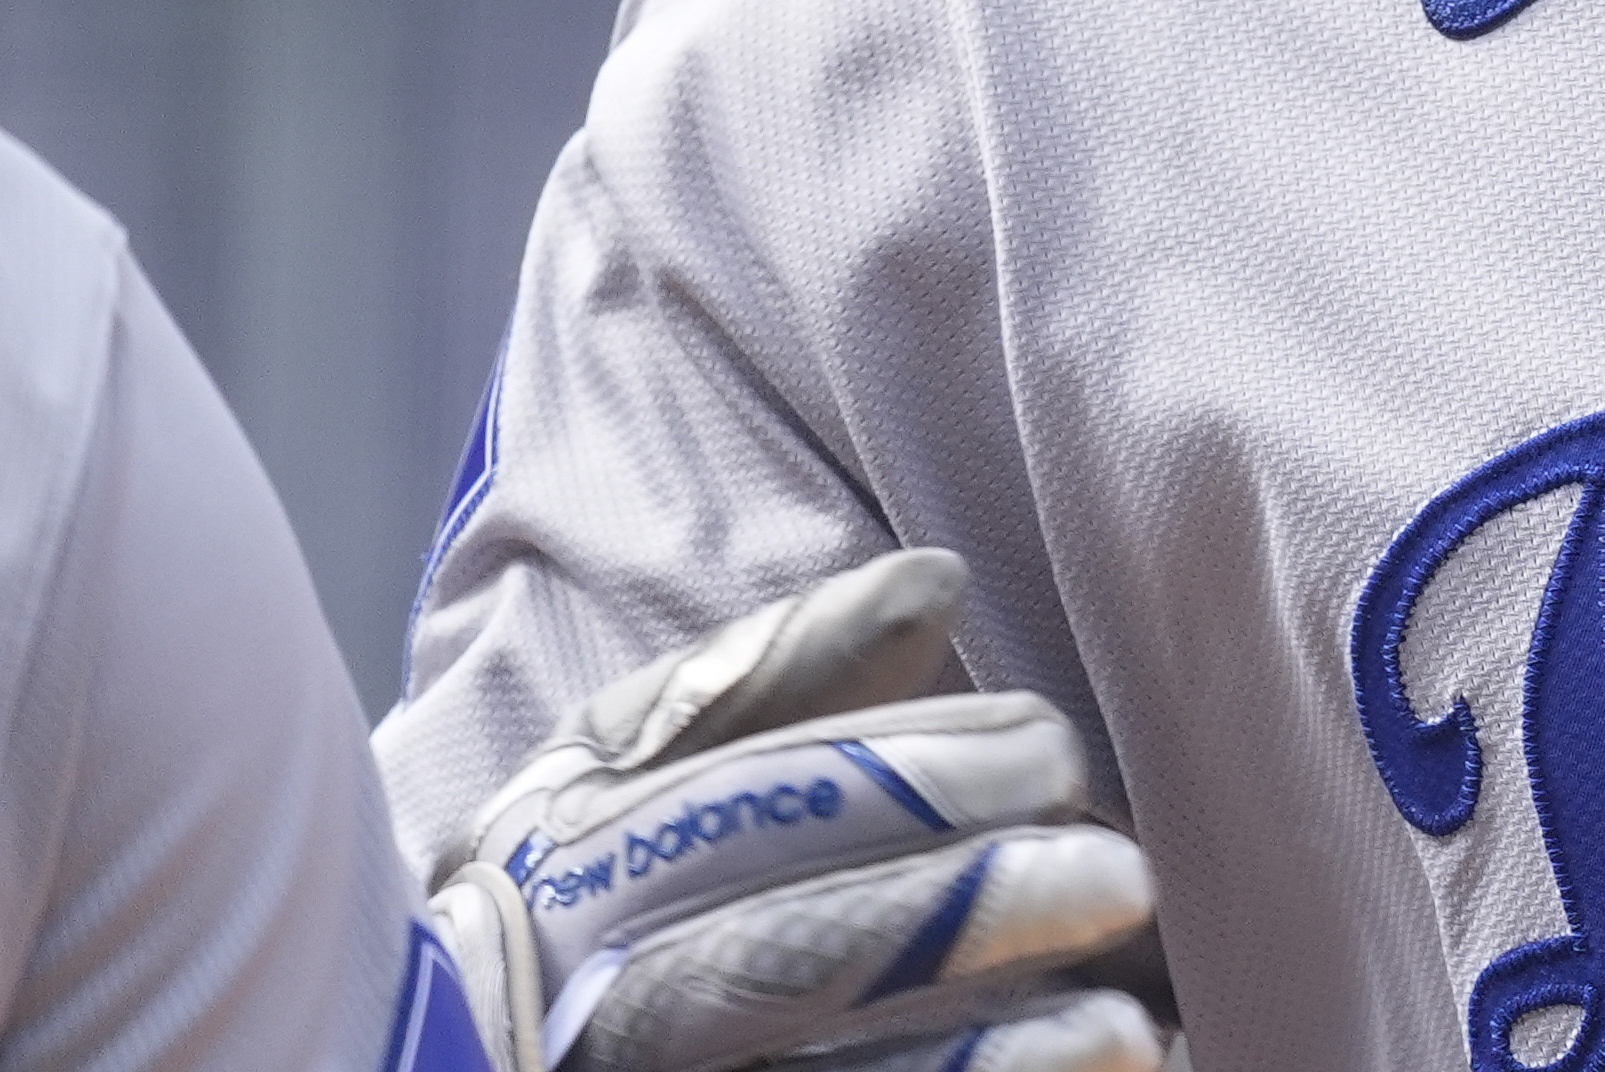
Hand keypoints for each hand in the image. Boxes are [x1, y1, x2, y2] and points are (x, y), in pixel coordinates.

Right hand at [408, 549, 1169, 1071]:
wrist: (479, 1064)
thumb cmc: (584, 896)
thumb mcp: (625, 780)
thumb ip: (767, 684)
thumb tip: (936, 582)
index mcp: (539, 865)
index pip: (718, 812)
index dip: (886, 778)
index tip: (1050, 746)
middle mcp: (557, 1000)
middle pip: (764, 958)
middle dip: (945, 914)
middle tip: (1118, 876)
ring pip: (795, 1071)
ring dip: (968, 1056)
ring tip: (1125, 1024)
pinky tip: (1082, 1071)